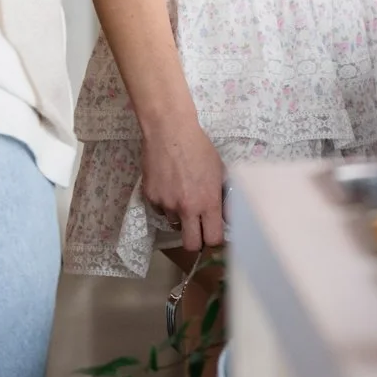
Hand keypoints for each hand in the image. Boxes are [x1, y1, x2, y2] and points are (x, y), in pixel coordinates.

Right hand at [138, 118, 224, 253]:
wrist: (170, 131)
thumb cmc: (200, 148)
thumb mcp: (220, 171)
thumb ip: (223, 196)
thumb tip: (227, 215)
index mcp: (208, 202)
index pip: (213, 238)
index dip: (215, 239)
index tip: (214, 233)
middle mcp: (187, 208)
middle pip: (191, 245)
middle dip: (196, 242)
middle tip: (198, 230)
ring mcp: (166, 204)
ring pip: (174, 224)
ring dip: (180, 216)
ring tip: (182, 195)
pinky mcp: (150, 197)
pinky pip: (160, 210)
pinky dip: (165, 204)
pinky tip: (169, 186)